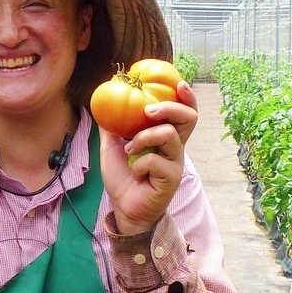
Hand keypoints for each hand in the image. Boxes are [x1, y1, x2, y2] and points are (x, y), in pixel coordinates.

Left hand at [100, 81, 197, 234]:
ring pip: (169, 135)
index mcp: (165, 137)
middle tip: (148, 110)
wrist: (123, 208)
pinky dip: (139, 163)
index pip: (184, 112)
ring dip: (144, 137)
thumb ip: (112, 127)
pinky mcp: (170, 178)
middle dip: (169, 108)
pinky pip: (156, 161)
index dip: (186, 97)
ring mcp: (175, 163)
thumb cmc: (123, 179)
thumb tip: (103, 103)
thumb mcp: (112, 148)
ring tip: (129, 148)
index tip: (179, 83)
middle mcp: (175, 147)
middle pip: (188, 118)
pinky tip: (134, 172)